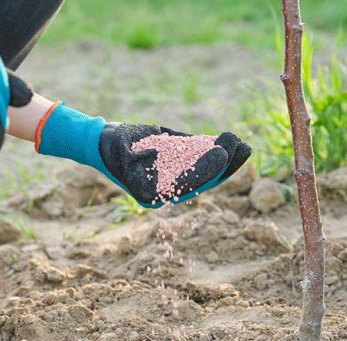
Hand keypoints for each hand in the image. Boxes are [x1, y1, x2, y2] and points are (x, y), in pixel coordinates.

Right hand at [98, 124, 250, 206]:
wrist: (103, 142)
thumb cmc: (110, 147)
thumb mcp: (120, 153)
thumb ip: (135, 158)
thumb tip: (154, 154)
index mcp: (155, 194)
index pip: (187, 183)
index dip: (207, 168)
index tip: (222, 152)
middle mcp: (168, 189)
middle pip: (203, 180)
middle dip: (225, 164)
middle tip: (241, 146)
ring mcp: (175, 176)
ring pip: (206, 170)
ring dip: (226, 158)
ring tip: (244, 144)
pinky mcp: (178, 163)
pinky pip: (200, 159)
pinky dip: (214, 150)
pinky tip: (230, 141)